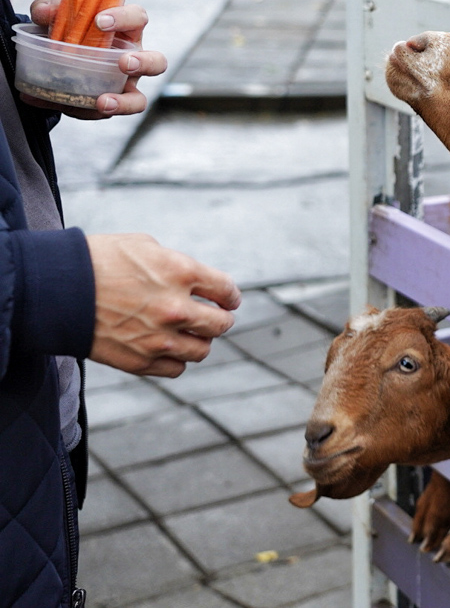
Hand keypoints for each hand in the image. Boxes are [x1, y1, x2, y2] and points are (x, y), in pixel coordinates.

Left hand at [25, 0, 168, 119]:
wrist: (51, 63)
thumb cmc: (67, 33)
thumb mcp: (54, 18)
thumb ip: (47, 10)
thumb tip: (47, 12)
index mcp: (125, 32)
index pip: (137, 18)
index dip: (125, 18)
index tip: (100, 21)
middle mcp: (132, 60)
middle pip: (157, 62)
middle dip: (144, 63)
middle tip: (123, 63)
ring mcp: (123, 87)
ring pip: (139, 100)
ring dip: (125, 102)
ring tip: (103, 102)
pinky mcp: (107, 105)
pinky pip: (104, 114)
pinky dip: (86, 112)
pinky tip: (68, 105)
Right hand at [87, 234, 241, 377]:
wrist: (53, 289)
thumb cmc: (97, 260)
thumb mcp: (144, 246)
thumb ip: (176, 264)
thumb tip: (195, 279)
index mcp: (181, 273)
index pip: (226, 291)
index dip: (230, 296)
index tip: (228, 299)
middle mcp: (176, 308)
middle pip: (221, 324)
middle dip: (221, 319)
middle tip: (215, 317)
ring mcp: (159, 339)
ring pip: (202, 350)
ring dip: (200, 341)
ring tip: (191, 334)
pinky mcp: (139, 361)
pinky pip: (176, 369)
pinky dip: (177, 360)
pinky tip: (169, 348)